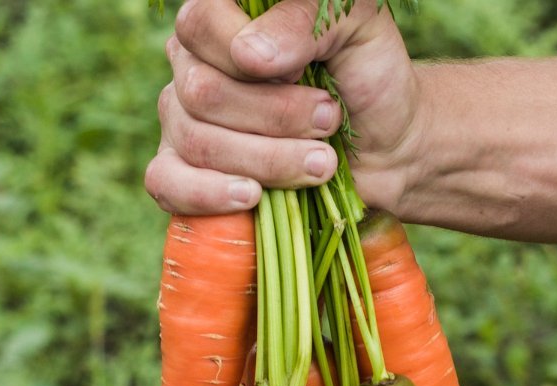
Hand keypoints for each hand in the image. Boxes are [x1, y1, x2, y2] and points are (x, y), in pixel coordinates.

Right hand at [146, 0, 420, 214]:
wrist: (389, 149)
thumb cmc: (370, 78)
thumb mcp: (355, 26)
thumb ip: (304, 20)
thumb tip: (250, 56)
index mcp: (224, 19)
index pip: (201, 24)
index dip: (250, 59)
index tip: (311, 78)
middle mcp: (193, 65)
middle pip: (201, 93)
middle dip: (276, 117)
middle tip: (328, 121)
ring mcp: (181, 120)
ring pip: (198, 143)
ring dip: (269, 160)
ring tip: (323, 163)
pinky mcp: (184, 173)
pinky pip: (167, 184)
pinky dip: (209, 195)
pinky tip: (252, 196)